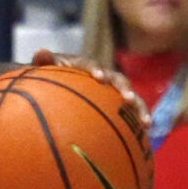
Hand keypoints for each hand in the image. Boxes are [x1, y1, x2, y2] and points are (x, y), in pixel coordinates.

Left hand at [31, 48, 150, 143]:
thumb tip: (41, 51)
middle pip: (118, 79)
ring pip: (129, 97)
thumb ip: (43, 61)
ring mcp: (111, 90)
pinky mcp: (115, 104)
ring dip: (139, 108)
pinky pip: (128, 113)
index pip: (90, 64)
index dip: (96, 69)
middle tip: (128, 99)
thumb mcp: (43, 69)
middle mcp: (103, 75)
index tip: (98, 77)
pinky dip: (137, 123)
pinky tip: (146, 137)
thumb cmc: (48, 76)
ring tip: (147, 123)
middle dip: (125, 88)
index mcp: (84, 65)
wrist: (56, 84)